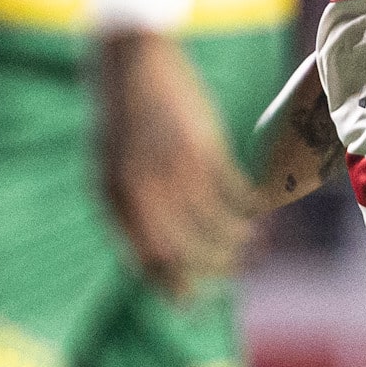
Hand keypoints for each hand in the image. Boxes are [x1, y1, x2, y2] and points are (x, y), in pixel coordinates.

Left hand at [95, 29, 257, 300]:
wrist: (133, 64)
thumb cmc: (122, 122)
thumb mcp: (108, 170)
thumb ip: (127, 212)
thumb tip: (152, 259)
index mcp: (116, 199)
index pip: (147, 260)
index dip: (173, 286)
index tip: (193, 302)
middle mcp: (143, 191)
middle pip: (186, 252)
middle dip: (214, 270)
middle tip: (233, 274)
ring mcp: (174, 171)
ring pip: (216, 227)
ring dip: (239, 243)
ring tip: (250, 245)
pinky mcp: (204, 149)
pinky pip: (234, 195)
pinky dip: (250, 210)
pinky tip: (257, 212)